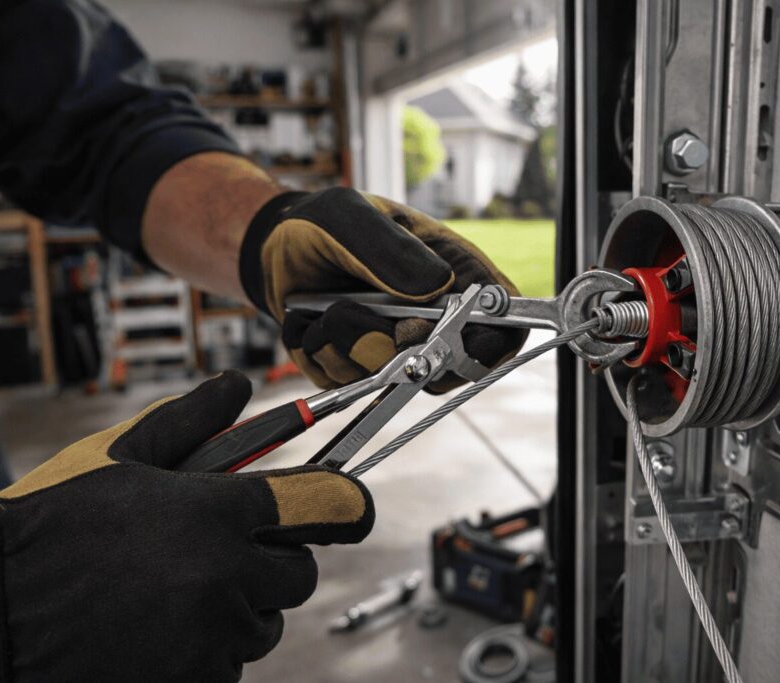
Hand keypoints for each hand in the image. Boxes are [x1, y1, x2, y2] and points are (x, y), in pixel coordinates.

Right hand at [0, 371, 372, 681]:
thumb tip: (238, 387)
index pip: (326, 505)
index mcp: (219, 512)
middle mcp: (227, 575)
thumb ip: (190, 421)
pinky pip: (228, 666)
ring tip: (172, 594)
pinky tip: (155, 632)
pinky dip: (205, 653)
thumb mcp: (117, 459)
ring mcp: (211, 636)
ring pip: (263, 624)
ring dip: (235, 611)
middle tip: (221, 555)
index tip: (349, 510)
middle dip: (272, 564)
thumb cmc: (49, 528)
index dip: (341, 506)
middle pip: (299, 574)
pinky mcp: (193, 682)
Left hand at [239, 188, 526, 391]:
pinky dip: (320, 354)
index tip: (447, 341)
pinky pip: (348, 383)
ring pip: (390, 380)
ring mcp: (399, 346)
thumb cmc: (322, 224)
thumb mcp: (350, 219)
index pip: (503, 325)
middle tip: (346, 309)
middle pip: (445, 367)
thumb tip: (438, 287)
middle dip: (390, 347)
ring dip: (343, 346)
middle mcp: (434, 317)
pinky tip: (311, 322)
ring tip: (324, 308)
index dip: (490, 346)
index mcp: (454, 273)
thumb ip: (391, 251)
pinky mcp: (364, 367)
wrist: (276, 247)